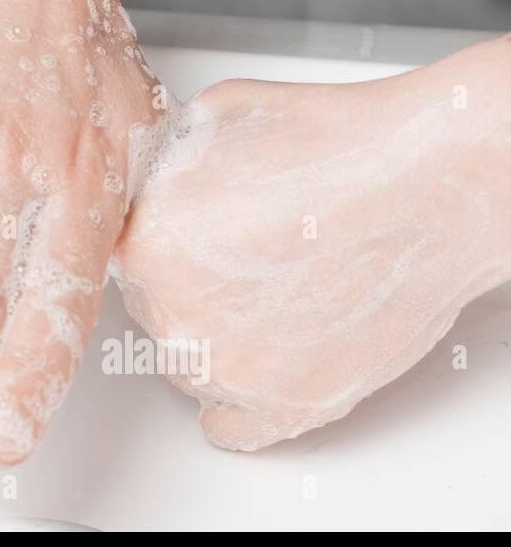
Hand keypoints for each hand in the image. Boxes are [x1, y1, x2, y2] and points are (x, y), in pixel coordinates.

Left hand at [111, 38, 510, 448]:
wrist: (430, 183)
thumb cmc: (337, 145)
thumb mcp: (210, 119)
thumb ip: (160, 166)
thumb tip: (147, 179)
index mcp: (143, 245)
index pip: (115, 257)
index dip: (154, 238)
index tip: (186, 231)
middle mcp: (174, 317)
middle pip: (152, 310)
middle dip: (186, 281)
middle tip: (242, 251)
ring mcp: (228, 370)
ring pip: (187, 364)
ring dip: (214, 336)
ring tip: (274, 287)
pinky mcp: (285, 407)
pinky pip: (228, 427)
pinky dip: (237, 400)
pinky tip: (258, 361)